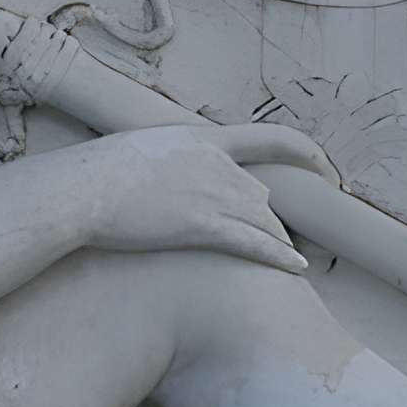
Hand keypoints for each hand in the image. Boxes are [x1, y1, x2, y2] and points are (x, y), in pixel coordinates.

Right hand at [57, 123, 327, 271]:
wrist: (82, 189)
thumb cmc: (93, 176)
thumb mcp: (135, 153)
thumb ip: (160, 162)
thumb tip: (154, 176)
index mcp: (201, 140)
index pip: (266, 138)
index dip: (303, 151)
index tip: (324, 163)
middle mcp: (217, 165)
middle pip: (260, 195)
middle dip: (271, 218)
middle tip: (285, 235)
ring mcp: (213, 195)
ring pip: (262, 221)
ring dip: (278, 241)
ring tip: (292, 259)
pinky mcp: (205, 226)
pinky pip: (255, 244)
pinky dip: (281, 256)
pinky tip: (297, 268)